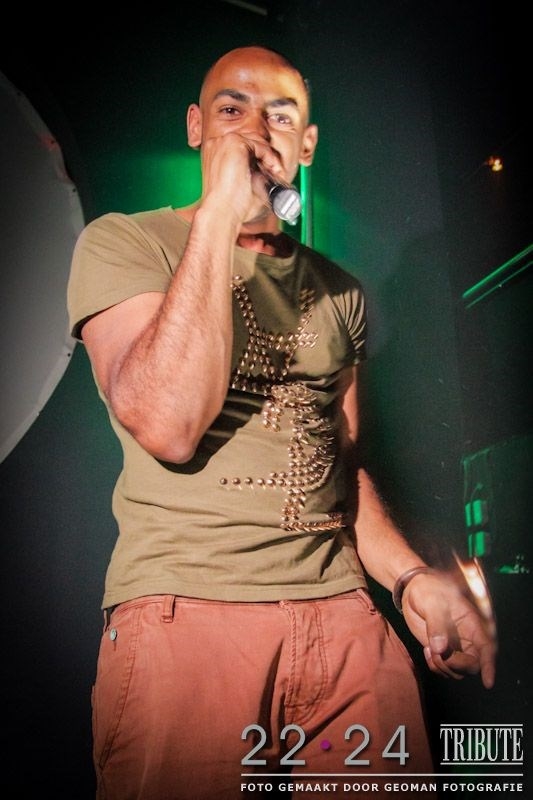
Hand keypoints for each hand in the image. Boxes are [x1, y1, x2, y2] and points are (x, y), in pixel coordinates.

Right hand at [200, 132, 283, 223]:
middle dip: (266, 158)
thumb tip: (269, 168)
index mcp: (216, 154)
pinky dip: (270, 157)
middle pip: (251, 142)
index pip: (243, 148)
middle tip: (276, 173)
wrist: (222, 211)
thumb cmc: (229, 205)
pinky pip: (260, 144)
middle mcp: (218, 144)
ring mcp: (225, 142)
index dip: (260, 159)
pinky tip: (272, 170)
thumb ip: (252, 171)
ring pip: (256, 142)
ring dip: (270, 158)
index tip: (270, 173)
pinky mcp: (234, 143)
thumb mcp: (241, 184)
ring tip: (275, 174)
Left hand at [401, 570, 496, 688]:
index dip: (489, 666)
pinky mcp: (441, 651)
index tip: (487, 682)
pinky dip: (435, 666)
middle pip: (472, 665)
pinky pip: (443, 668)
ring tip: (430, 650)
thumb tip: (440, 648)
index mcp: (472, 624)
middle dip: (458, 666)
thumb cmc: (428, 590)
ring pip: (457, 670)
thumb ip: (437, 625)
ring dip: (443, 667)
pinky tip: (426, 651)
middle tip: (439, 655)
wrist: (413, 591)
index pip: (486, 648)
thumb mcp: (433, 603)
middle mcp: (466, 638)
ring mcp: (454, 646)